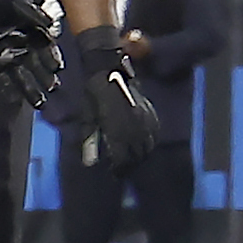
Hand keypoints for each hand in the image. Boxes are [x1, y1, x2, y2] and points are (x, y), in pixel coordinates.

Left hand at [0, 0, 62, 109]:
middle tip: (52, 88)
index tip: (56, 67)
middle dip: (44, 77)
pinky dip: (6, 89)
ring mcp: (4, 55)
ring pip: (20, 75)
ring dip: (30, 88)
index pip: (44, 46)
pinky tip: (13, 99)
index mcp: (28, 29)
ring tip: (39, 102)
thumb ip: (31, 14)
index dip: (51, 56)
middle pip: (35, 64)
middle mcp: (19, 44)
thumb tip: (52, 26)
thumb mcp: (11, 2)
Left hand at [66, 26, 158, 167]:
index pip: (123, 158)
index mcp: (117, 128)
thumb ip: (91, 140)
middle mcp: (134, 126)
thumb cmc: (94, 94)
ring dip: (141, 154)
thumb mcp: (88, 117)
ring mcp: (145, 118)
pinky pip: (154, 133)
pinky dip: (149, 142)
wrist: (110, 70)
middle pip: (138, 154)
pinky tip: (142, 143)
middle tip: (124, 168)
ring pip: (148, 145)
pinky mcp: (151, 111)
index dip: (120, 168)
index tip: (116, 173)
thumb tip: (90, 162)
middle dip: (131, 163)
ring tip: (133, 158)